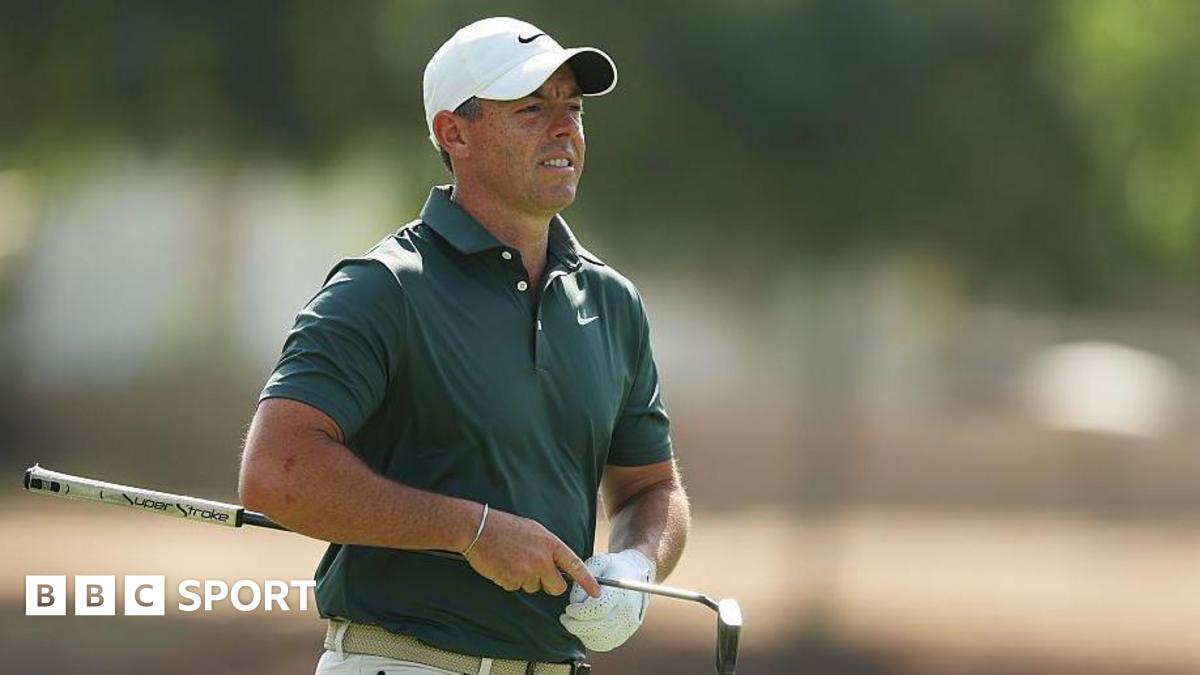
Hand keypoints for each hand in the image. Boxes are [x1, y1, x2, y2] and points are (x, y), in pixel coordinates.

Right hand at [463, 506, 599, 597]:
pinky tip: (503, 565)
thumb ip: (548, 548)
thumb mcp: (534, 530)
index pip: (575, 565)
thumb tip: (557, 565)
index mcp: (550, 544)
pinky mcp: (511, 581)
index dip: (587, 581)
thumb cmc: (505, 527)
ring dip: (525, 579)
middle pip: (556, 587)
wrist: (478, 528)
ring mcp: (526, 572)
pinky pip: (516, 587)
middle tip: (536, 573)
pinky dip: (510, 580)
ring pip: (533, 587)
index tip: (596, 592)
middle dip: (549, 585)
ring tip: (512, 560)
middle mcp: (542, 560)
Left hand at [559, 549, 654, 651]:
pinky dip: (591, 639)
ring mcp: (628, 624)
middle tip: (565, 618)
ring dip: (581, 633)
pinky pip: (605, 644)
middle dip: (575, 625)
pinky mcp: (626, 632)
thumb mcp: (598, 564)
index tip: (569, 609)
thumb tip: (575, 601)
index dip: (579, 612)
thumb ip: (583, 579)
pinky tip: (585, 628)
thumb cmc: (614, 568)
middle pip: (597, 627)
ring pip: (599, 639)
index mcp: (620, 593)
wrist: (637, 574)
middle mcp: (626, 611)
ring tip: (574, 622)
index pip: (597, 610)